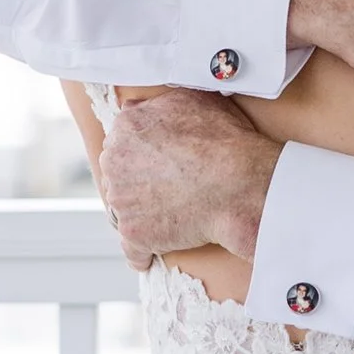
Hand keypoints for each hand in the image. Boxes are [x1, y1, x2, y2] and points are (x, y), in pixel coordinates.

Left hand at [95, 91, 277, 269]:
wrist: (239, 184)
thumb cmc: (224, 140)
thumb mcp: (190, 100)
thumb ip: (154, 104)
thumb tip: (135, 107)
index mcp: (126, 128)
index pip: (120, 145)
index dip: (140, 157)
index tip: (155, 166)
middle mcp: (114, 162)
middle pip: (116, 178)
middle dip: (135, 185)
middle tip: (164, 192)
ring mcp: (121, 200)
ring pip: (121, 212)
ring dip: (138, 216)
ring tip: (164, 218)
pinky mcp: (134, 234)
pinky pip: (132, 251)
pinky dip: (142, 254)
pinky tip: (152, 253)